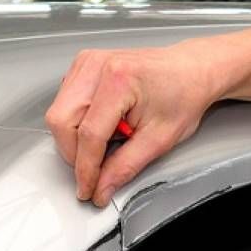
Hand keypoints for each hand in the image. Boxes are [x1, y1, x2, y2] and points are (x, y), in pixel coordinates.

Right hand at [46, 45, 215, 206]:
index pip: (88, 135)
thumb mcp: (159, 140)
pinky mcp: (84, 65)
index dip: (86, 169)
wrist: (192, 71)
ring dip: (76, 138)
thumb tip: (101, 187)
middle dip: (75, 154)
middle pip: (62, 122)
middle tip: (97, 168)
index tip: (88, 188)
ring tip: (111, 136)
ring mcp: (88, 62)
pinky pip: (64, 102)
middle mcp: (97, 66)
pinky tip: (104, 122)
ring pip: (58, 113)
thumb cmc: (184, 95)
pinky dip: (77, 122)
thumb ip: (124, 167)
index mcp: (119, 80)